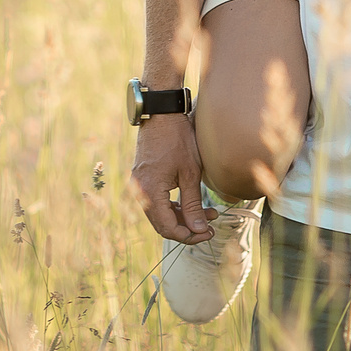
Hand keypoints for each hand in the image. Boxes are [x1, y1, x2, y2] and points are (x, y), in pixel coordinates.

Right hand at [129, 115, 215, 242]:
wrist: (162, 114)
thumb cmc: (177, 139)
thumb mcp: (190, 173)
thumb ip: (193, 204)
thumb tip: (199, 229)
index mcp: (150, 192)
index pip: (167, 228)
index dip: (188, 235)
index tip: (208, 233)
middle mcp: (140, 191)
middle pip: (162, 224)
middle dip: (187, 228)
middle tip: (210, 227)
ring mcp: (139, 185)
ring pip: (161, 213)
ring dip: (183, 216)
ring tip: (208, 213)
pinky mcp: (143, 178)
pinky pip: (157, 201)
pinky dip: (174, 205)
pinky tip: (192, 202)